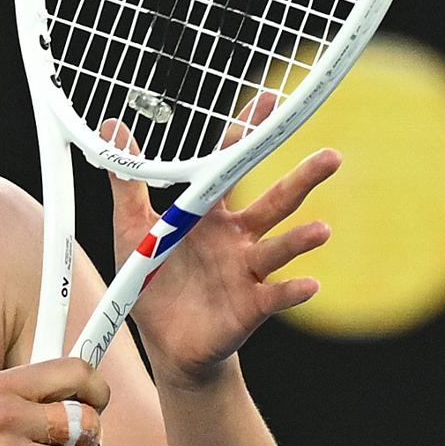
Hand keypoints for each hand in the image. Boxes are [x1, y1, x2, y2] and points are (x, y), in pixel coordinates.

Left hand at [102, 93, 340, 386]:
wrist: (166, 343)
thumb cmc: (153, 280)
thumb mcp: (132, 228)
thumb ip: (127, 182)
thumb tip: (113, 127)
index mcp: (208, 214)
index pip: (231, 166)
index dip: (247, 135)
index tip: (270, 102)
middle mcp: (237, 238)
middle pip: (275, 202)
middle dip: (303, 179)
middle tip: (332, 157)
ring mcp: (248, 271)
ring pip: (279, 248)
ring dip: (301, 239)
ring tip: (322, 230)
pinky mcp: (251, 306)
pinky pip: (275, 296)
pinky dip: (292, 290)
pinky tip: (309, 285)